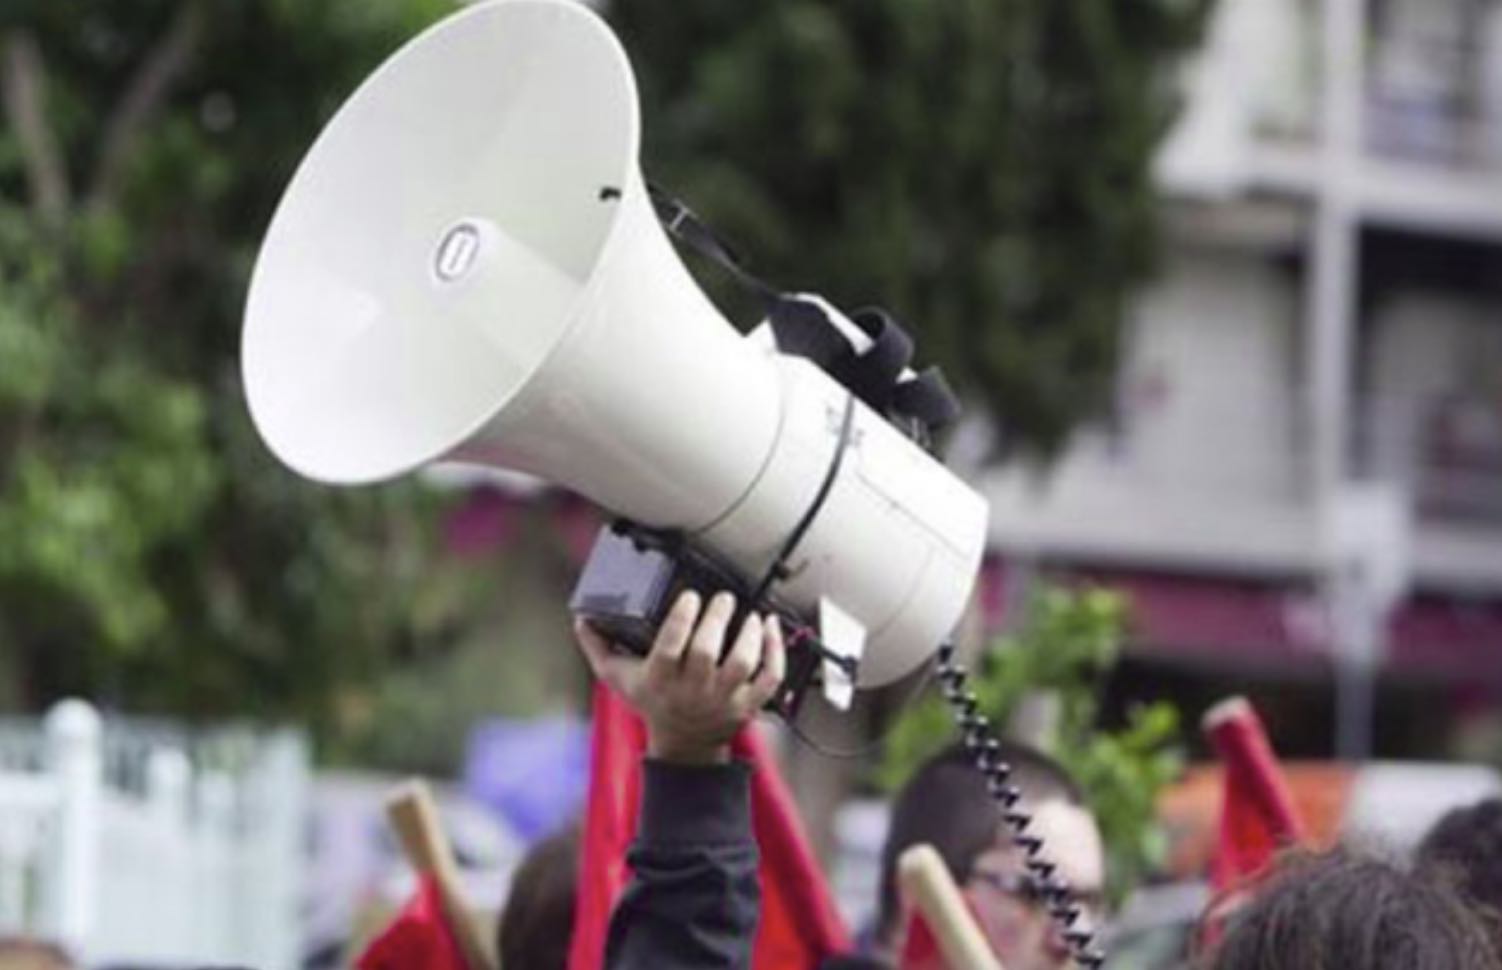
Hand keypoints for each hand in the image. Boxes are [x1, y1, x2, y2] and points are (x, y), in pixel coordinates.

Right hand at [574, 590, 785, 764]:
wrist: (683, 746)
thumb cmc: (652, 703)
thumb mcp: (618, 678)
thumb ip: (598, 647)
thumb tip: (582, 620)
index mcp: (660, 680)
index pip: (670, 648)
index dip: (681, 619)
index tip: (690, 596)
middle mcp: (693, 691)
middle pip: (708, 652)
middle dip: (717, 620)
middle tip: (723, 599)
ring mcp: (723, 699)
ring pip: (742, 664)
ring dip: (750, 635)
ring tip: (750, 614)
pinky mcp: (749, 704)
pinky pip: (770, 678)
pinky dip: (776, 652)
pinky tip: (772, 627)